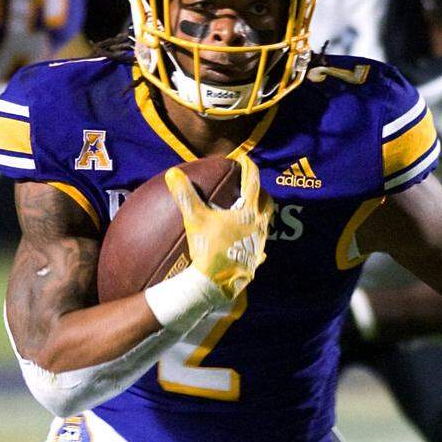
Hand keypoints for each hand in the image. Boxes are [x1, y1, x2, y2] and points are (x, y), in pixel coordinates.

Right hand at [165, 158, 272, 301]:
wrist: (217, 283)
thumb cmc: (209, 248)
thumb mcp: (195, 219)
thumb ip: (185, 195)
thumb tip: (172, 173)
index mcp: (249, 212)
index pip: (253, 181)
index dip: (248, 167)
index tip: (242, 159)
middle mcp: (260, 226)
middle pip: (268, 202)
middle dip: (261, 192)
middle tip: (250, 188)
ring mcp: (259, 244)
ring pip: (266, 224)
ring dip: (259, 216)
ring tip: (248, 214)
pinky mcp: (255, 260)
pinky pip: (259, 248)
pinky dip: (254, 242)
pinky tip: (248, 245)